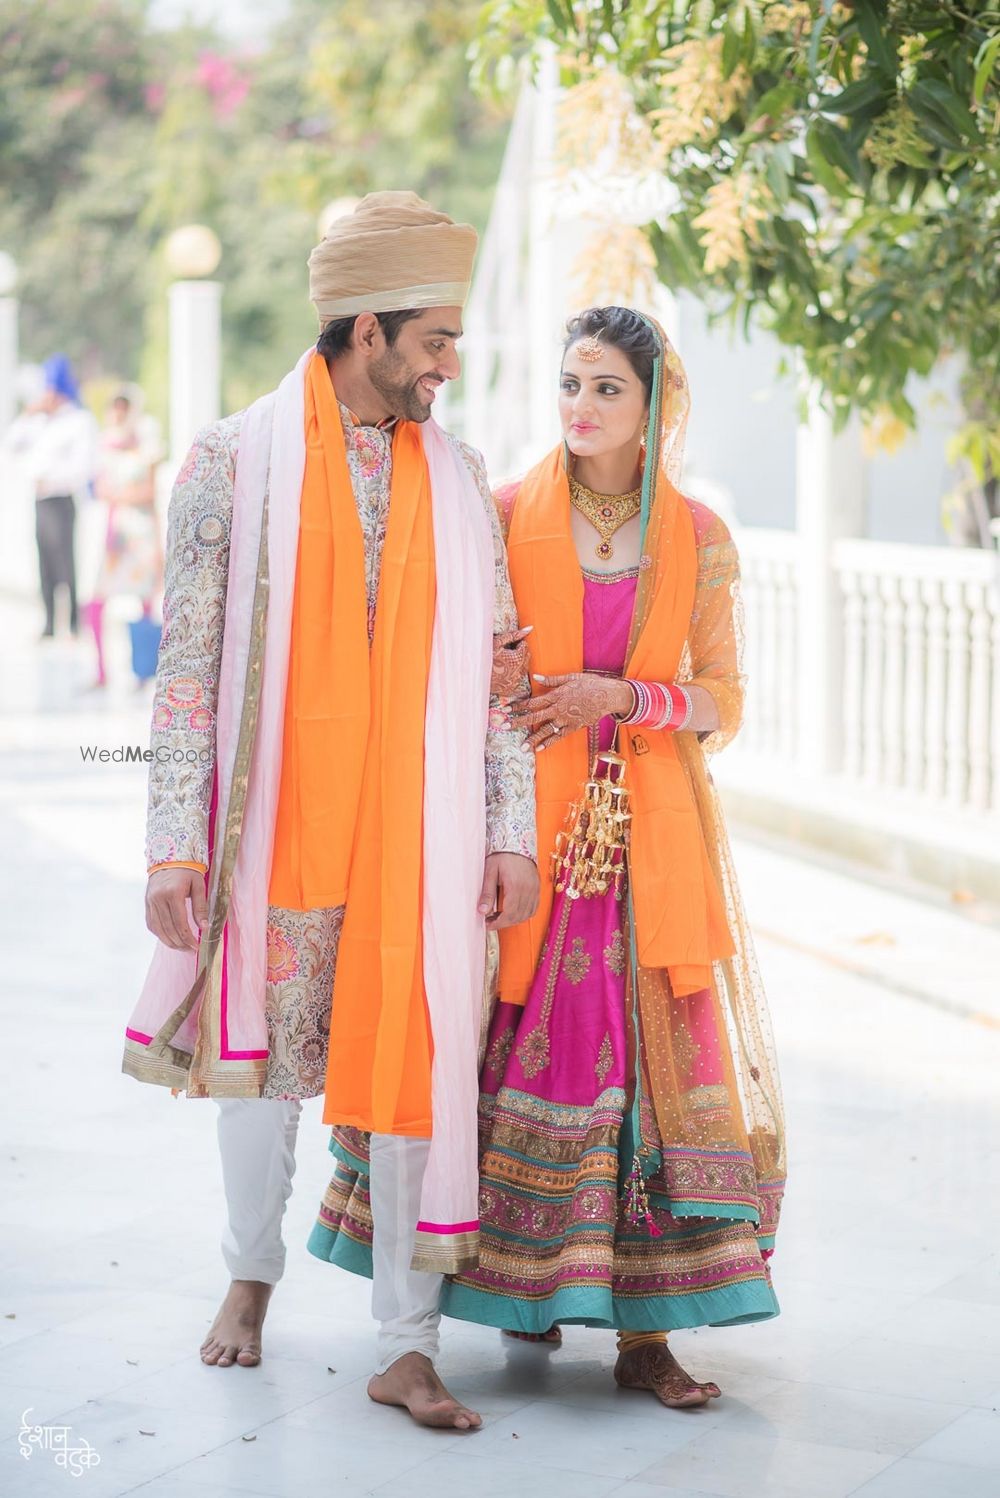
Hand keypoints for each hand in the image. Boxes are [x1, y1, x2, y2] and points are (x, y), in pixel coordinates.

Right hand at [145, 867, 207, 950]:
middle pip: (169, 929)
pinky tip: (170, 939)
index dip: (188, 938)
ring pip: (158, 929)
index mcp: (173, 893)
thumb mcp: (199, 885)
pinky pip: (152, 924)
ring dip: (170, 942)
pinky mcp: (147, 903)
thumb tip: (204, 928)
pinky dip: (161, 934)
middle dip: (181, 943)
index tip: (197, 946)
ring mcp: (150, 902)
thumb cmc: (188, 871)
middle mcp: (158, 898)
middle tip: (192, 950)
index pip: (180, 923)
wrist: (168, 857)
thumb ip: (201, 907)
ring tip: (182, 948)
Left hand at [478, 852, 538, 928]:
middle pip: (518, 916)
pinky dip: (524, 913)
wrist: (517, 841)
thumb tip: (482, 911)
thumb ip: (487, 892)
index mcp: (516, 886)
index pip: (509, 914)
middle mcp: (529, 889)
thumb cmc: (501, 854)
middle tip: (490, 921)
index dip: (498, 923)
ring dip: (514, 919)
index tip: (487, 924)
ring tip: (499, 916)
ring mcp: (535, 889)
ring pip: (527, 914)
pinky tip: (512, 911)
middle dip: (504, 923)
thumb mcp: (490, 871)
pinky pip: (534, 907)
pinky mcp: (537, 887)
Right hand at [491, 626, 532, 697]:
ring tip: (502, 663)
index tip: (505, 647)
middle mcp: (519, 671)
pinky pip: (517, 680)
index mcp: (518, 657)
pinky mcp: (510, 689)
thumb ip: (514, 635)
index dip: (515, 645)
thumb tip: (529, 629)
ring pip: (523, 669)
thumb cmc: (484, 656)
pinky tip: (503, 672)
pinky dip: (512, 675)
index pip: (525, 646)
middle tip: (503, 654)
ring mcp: (515, 681)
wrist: (473, 674)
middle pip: (526, 657)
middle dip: (517, 654)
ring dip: (516, 664)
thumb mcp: (497, 642)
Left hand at [510, 672, 631, 750]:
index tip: (506, 708)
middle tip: (504, 726)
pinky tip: (539, 749)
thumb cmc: (590, 684)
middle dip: (518, 722)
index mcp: (556, 695)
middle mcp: (558, 709)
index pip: (532, 701)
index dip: (518, 705)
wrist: (608, 696)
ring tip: (521, 747)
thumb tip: (535, 677)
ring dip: (532, 738)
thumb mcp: (571, 677)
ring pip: (545, 730)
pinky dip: (549, 742)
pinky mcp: (573, 727)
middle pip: (534, 717)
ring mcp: (565, 720)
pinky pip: (559, 736)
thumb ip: (552, 679)